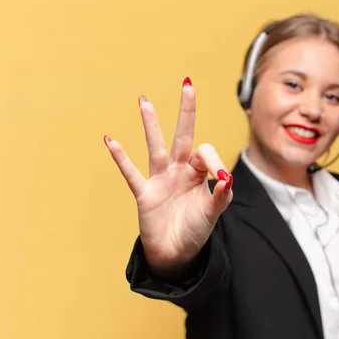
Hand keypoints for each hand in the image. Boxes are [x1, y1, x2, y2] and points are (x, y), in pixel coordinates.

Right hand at [104, 78, 232, 276]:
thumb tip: (227, 177)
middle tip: (187, 84)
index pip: (204, 152)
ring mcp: (160, 180)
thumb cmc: (196, 231)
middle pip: (182, 136)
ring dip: (151, 125)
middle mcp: (179, 171)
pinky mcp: (145, 193)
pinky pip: (132, 173)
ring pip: (156, 147)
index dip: (212, 161)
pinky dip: (121, 159)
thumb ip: (221, 196)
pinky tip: (111, 141)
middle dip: (186, 112)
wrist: (176, 254)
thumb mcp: (213, 213)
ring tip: (145, 101)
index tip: (219, 178)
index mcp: (198, 173)